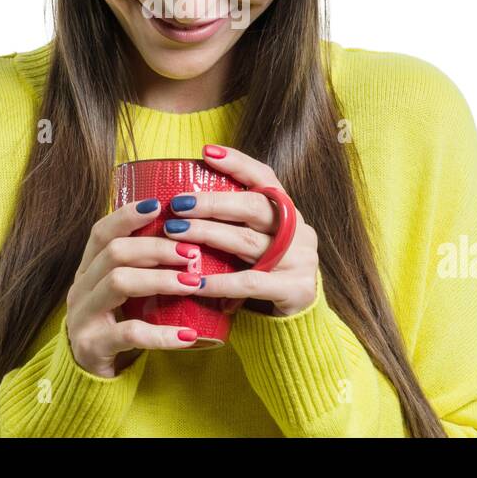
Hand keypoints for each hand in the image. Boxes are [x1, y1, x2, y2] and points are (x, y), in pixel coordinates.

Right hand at [66, 196, 206, 377]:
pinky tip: (188, 336)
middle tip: (191, 252)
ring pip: (118, 283)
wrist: (88, 377)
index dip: (127, 215)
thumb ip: (142, 269)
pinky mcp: (92, 346)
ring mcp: (82, 316)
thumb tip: (188, 239)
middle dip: (156, 248)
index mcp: (87, 270)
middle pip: (114, 253)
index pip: (101, 232)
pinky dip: (161, 333)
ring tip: (193, 283)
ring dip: (160, 279)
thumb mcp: (124, 294)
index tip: (159, 205)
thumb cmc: (116, 325)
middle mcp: (80, 288)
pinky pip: (128, 333)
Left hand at [164, 143, 319, 317]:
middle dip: (212, 202)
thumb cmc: (264, 276)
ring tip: (175, 232)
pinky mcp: (296, 289)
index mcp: (287, 212)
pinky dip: (220, 282)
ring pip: (247, 241)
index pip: (264, 178)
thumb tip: (181, 202)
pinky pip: (250, 283)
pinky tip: (195, 281)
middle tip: (178, 204)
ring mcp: (301, 259)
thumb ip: (233, 224)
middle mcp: (298, 230)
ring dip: (207, 235)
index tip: (206, 152)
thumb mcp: (254, 245)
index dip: (237, 163)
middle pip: (253, 207)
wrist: (297, 325)